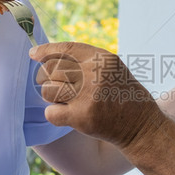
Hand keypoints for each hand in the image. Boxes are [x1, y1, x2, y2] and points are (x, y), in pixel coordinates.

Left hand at [30, 42, 163, 150]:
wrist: (141, 125)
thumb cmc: (122, 94)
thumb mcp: (111, 69)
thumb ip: (85, 61)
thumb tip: (47, 57)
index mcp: (103, 59)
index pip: (66, 49)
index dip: (46, 50)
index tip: (33, 54)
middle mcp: (95, 74)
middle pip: (52, 70)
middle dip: (47, 78)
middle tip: (56, 86)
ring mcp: (88, 96)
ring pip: (48, 90)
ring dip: (51, 97)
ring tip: (65, 101)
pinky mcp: (82, 117)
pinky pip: (51, 112)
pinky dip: (54, 114)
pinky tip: (66, 115)